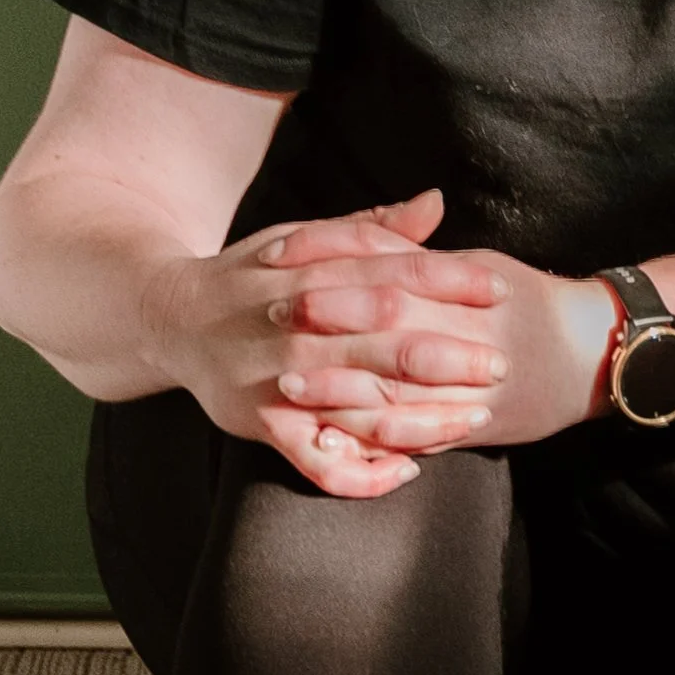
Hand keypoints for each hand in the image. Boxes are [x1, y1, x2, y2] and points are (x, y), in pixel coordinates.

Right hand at [145, 188, 509, 500]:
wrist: (172, 318)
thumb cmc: (254, 275)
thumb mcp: (304, 239)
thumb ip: (373, 228)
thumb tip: (436, 202)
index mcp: (312, 272)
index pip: (393, 273)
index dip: (450, 282)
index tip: (500, 289)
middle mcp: (298, 326)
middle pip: (385, 339)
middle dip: (450, 354)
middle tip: (502, 363)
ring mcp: (278, 379)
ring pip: (360, 404)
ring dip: (421, 417)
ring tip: (473, 420)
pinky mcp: (261, 423)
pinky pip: (317, 461)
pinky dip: (362, 473)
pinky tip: (405, 471)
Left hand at [273, 236, 623, 465]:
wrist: (597, 357)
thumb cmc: (534, 303)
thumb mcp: (485, 266)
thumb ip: (426, 255)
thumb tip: (372, 231)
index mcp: (472, 291)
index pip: (397, 276)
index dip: (340, 274)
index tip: (290, 268)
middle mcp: (473, 340)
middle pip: (390, 332)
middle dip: (328, 329)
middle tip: (270, 322)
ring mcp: (474, 390)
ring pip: (399, 393)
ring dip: (338, 392)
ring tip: (288, 387)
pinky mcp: (477, 429)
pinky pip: (421, 437)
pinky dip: (376, 440)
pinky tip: (335, 437)